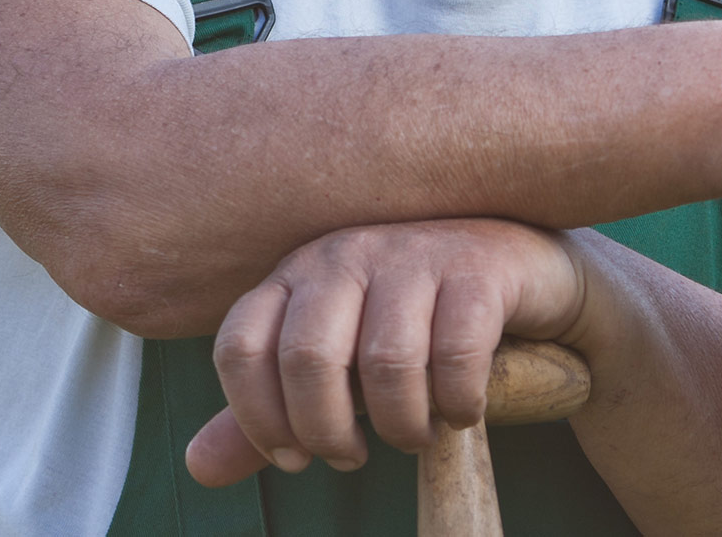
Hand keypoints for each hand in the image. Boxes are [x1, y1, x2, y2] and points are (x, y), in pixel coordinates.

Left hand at [183, 218, 583, 486]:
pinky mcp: (477, 265)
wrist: (524, 274)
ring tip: (415, 435)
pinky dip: (459, 403)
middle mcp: (345, 252)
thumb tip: (197, 468)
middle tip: (354, 457)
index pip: (240, 344)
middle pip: (307, 357)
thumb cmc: (415, 324)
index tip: (293, 458)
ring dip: (403, 426)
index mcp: (296, 274)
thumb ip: (273, 412)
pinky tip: (462, 411)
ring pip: (387, 361)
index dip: (255, 417)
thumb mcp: (339, 366)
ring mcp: (412, 252)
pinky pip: (457, 351)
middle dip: (329, 430)